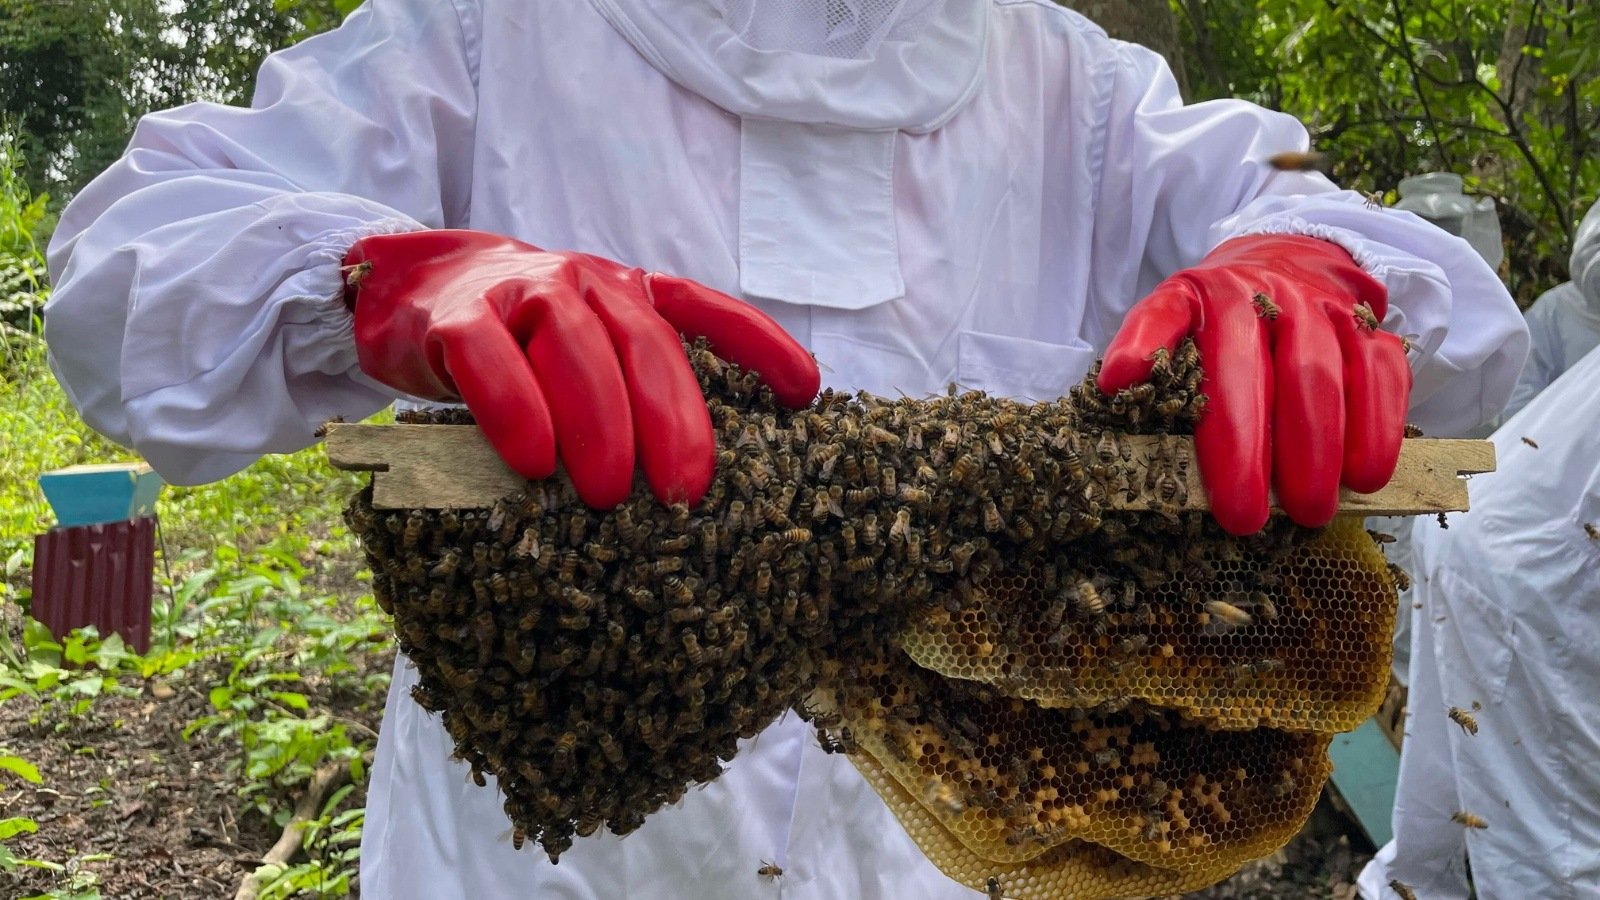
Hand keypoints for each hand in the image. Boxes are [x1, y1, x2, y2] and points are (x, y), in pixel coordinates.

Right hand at [344, 230, 819, 508]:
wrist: (411, 290)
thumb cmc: (521, 342)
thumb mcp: (590, 352)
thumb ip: (642, 388)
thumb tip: (700, 471)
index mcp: (628, 293)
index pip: (705, 309)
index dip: (760, 343)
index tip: (804, 394)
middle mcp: (586, 283)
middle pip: (643, 344)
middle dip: (671, 418)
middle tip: (683, 493)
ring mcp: (521, 294)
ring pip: (573, 349)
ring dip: (598, 424)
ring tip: (608, 493)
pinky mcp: (458, 320)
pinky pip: (491, 361)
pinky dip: (515, 410)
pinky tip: (533, 461)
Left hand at [1096, 234, 1411, 534]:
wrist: (1285, 260)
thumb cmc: (1218, 311)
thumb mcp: (1172, 311)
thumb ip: (1148, 340)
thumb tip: (1117, 380)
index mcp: (1218, 299)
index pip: (1223, 368)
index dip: (1227, 437)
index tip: (1228, 500)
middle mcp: (1276, 298)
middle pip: (1284, 377)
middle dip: (1275, 453)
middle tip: (1262, 517)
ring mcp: (1327, 312)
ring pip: (1334, 378)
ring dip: (1328, 448)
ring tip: (1314, 509)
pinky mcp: (1369, 328)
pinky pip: (1383, 375)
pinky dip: (1380, 426)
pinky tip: (1369, 475)